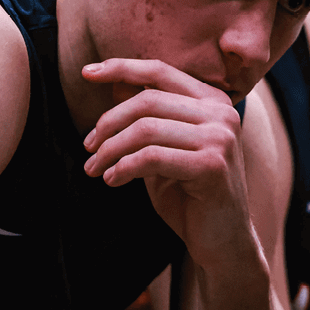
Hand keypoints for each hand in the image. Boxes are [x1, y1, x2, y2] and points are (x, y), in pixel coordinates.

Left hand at [82, 59, 256, 270]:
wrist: (223, 241)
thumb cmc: (190, 195)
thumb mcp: (164, 149)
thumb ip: (148, 117)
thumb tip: (116, 84)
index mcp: (212, 100)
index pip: (159, 71)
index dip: (121, 68)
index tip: (87, 73)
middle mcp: (221, 112)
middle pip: (147, 100)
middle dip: (108, 123)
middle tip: (88, 147)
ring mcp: (221, 137)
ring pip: (146, 129)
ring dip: (110, 149)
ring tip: (94, 168)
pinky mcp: (213, 165)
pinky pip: (153, 157)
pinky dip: (123, 167)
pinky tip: (112, 180)